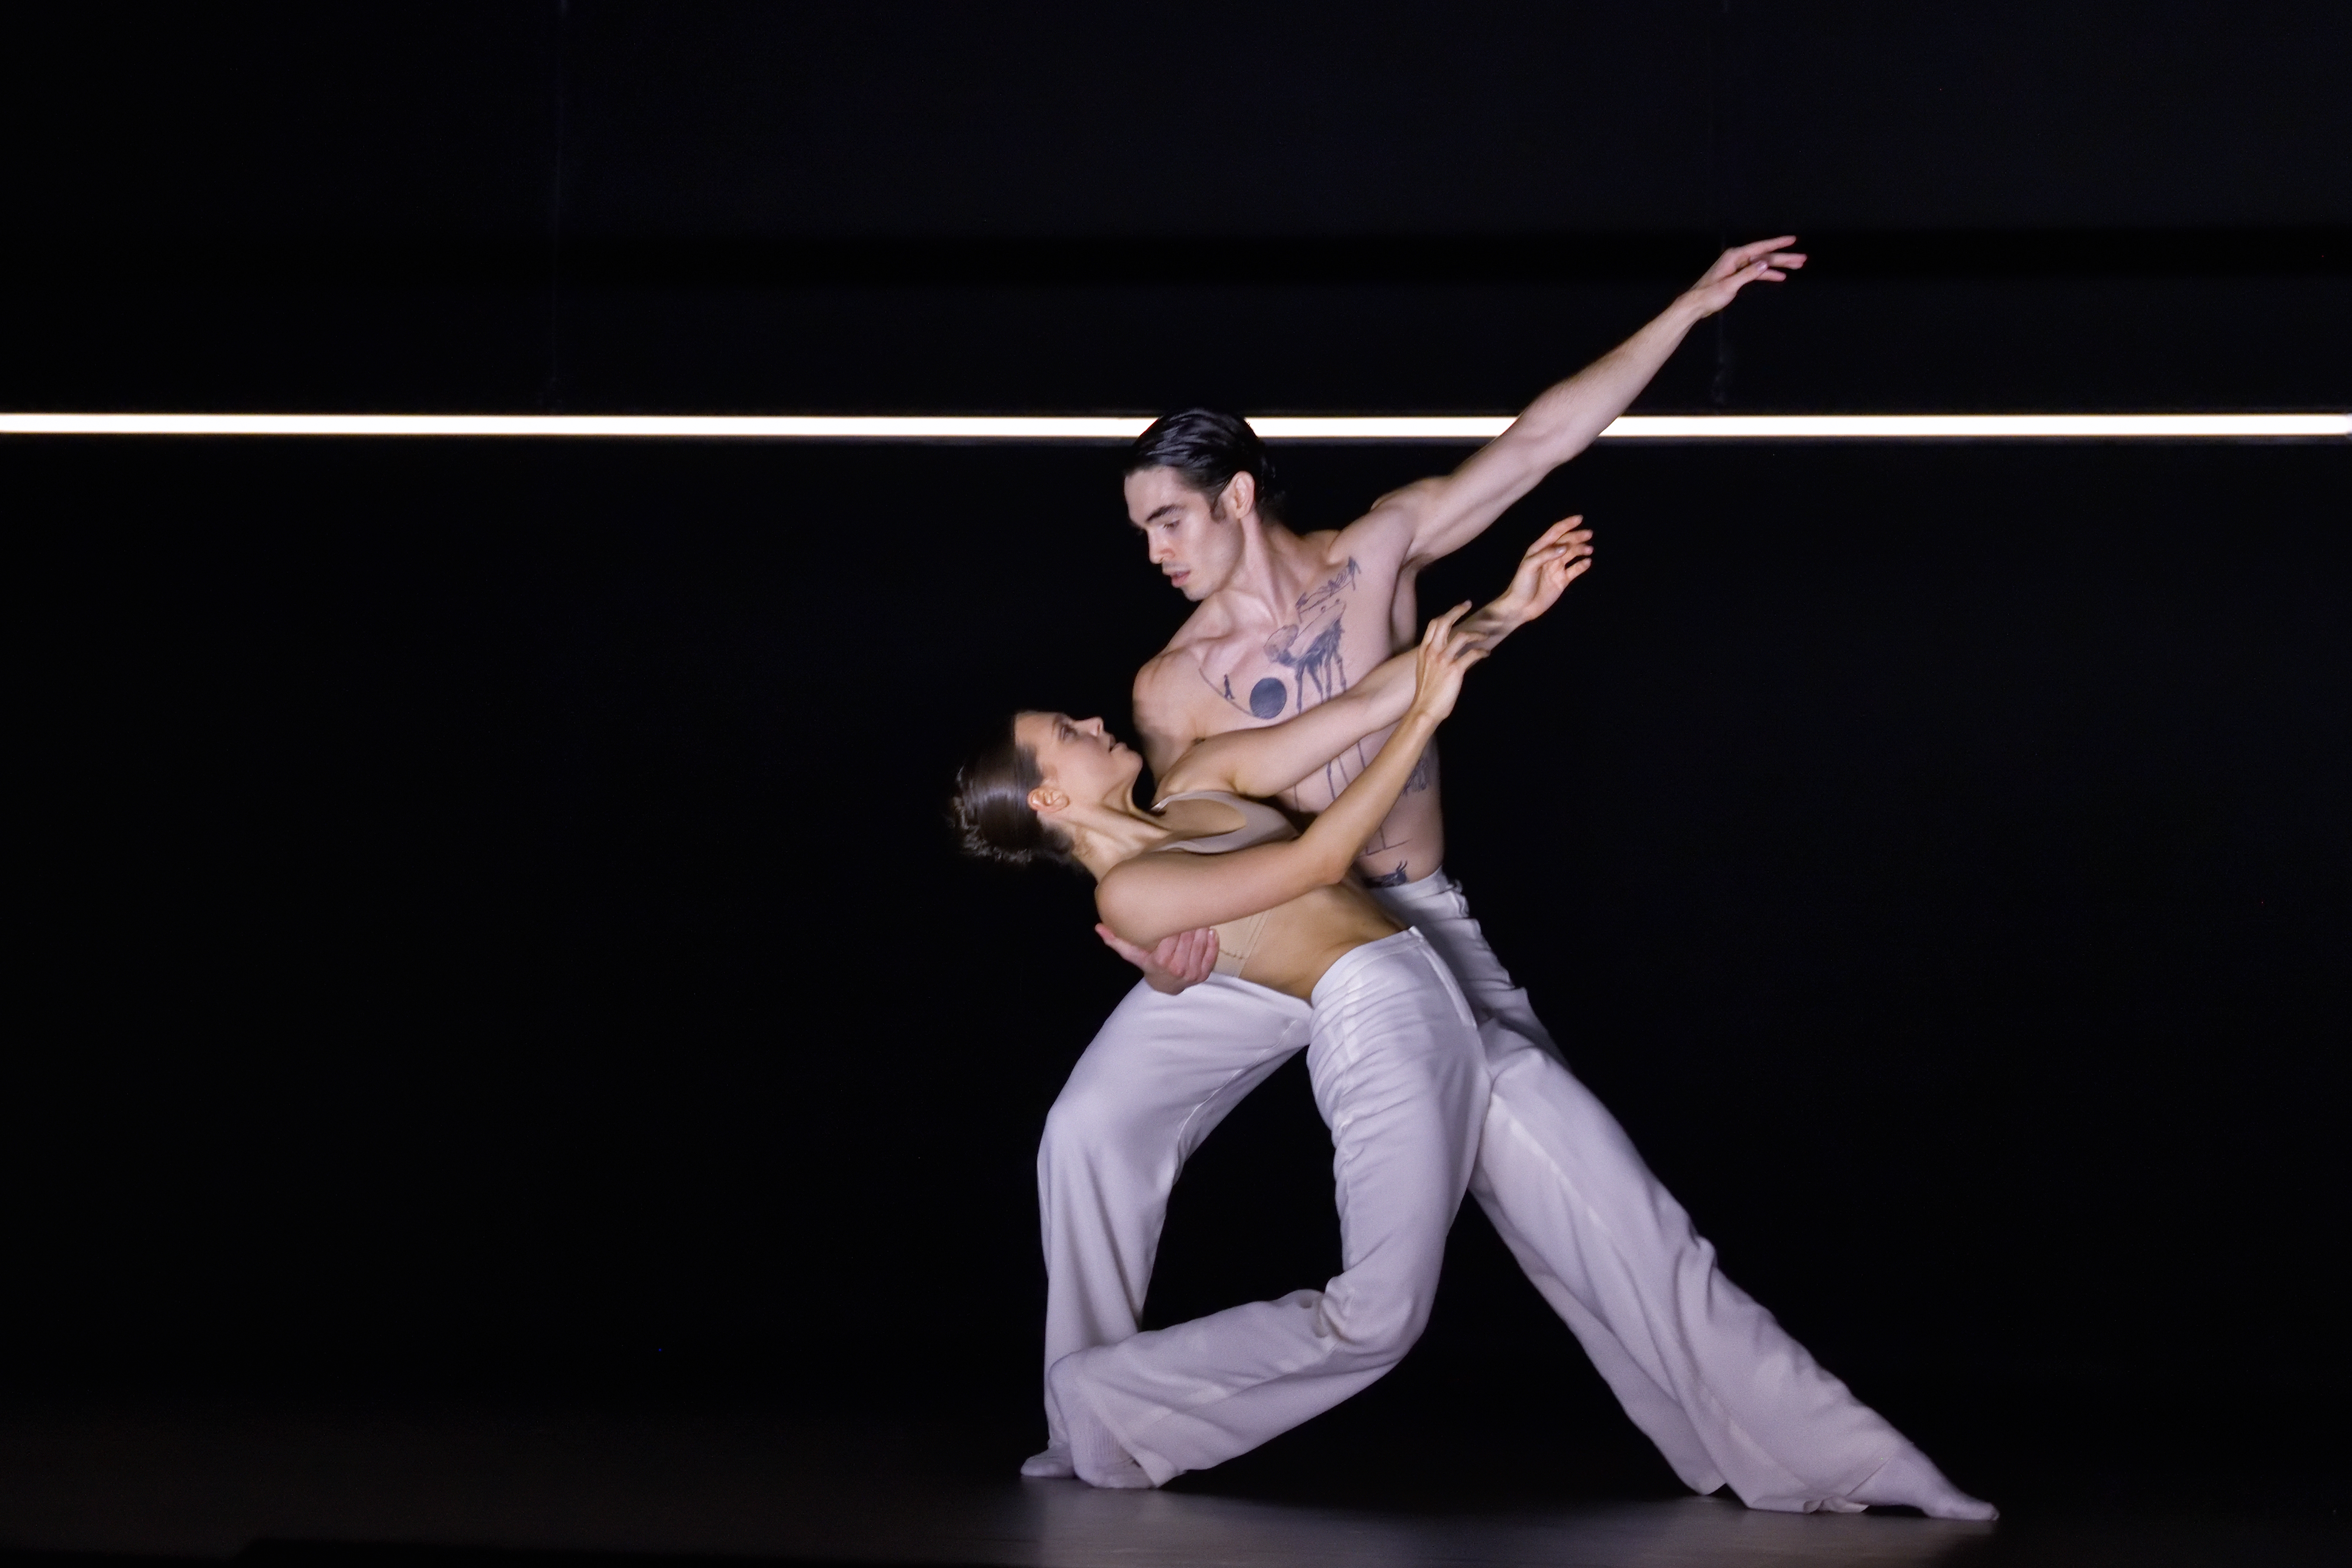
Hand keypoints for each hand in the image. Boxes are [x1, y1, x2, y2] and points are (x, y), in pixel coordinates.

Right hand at [1096, 922, 1218, 994]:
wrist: (1165, 985)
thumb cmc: (1149, 964)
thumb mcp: (1133, 954)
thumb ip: (1117, 940)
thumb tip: (1098, 927)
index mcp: (1159, 961)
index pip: (1171, 936)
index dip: (1175, 922)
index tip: (1175, 911)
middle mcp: (1176, 968)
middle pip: (1187, 938)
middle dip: (1189, 923)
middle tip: (1191, 909)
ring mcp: (1191, 973)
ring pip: (1200, 943)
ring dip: (1201, 929)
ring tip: (1200, 917)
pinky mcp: (1203, 975)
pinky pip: (1211, 954)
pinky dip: (1212, 941)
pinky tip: (1209, 931)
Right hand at [1407, 602, 1489, 723]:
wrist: (1424, 709)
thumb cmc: (1426, 693)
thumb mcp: (1425, 670)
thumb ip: (1433, 657)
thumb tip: (1446, 650)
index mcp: (1424, 650)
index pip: (1434, 624)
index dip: (1447, 613)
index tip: (1459, 608)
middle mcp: (1432, 652)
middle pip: (1444, 622)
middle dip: (1457, 610)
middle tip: (1468, 605)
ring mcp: (1443, 660)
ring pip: (1461, 635)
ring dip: (1476, 633)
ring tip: (1484, 635)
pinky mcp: (1455, 670)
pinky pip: (1472, 654)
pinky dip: (1481, 652)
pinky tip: (1486, 654)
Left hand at [1481, 516, 1593, 638]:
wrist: (1520, 607)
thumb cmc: (1521, 585)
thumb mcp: (1530, 566)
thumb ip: (1547, 554)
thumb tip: (1565, 546)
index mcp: (1539, 549)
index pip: (1555, 533)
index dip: (1567, 524)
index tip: (1579, 519)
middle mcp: (1549, 556)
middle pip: (1566, 542)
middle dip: (1577, 536)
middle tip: (1589, 534)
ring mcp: (1556, 568)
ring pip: (1572, 554)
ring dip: (1581, 549)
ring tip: (1589, 549)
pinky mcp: (1562, 581)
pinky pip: (1575, 570)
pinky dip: (1582, 565)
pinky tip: (1588, 562)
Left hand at [1680, 236, 1804, 317]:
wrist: (1696, 305)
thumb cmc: (1708, 295)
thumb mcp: (1729, 285)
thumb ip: (1748, 274)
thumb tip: (1765, 263)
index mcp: (1734, 256)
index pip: (1760, 247)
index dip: (1778, 243)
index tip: (1792, 240)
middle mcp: (1737, 258)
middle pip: (1765, 255)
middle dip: (1784, 257)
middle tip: (1802, 259)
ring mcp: (1738, 266)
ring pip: (1763, 263)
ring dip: (1780, 265)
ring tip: (1797, 266)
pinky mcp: (1737, 276)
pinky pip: (1757, 272)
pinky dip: (1768, 274)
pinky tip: (1780, 276)